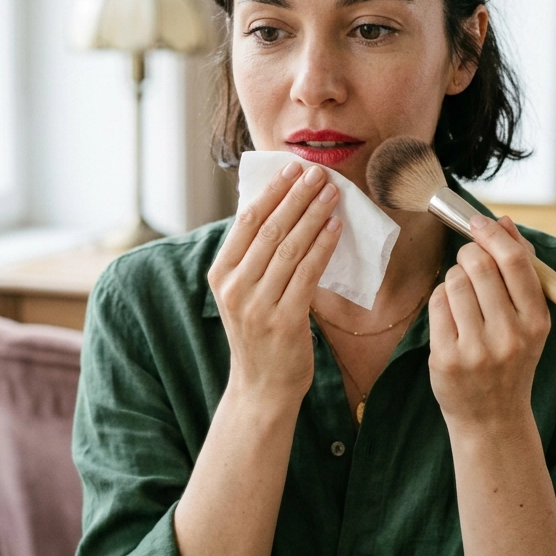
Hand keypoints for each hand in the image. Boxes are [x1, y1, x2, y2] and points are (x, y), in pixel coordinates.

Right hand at [208, 161, 341, 408]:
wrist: (262, 387)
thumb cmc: (258, 335)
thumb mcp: (243, 293)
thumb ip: (252, 257)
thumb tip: (275, 208)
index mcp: (220, 274)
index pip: (246, 221)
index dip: (271, 191)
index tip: (291, 168)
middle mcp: (234, 287)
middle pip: (269, 229)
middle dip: (296, 196)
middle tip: (318, 173)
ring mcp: (257, 305)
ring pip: (289, 247)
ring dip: (313, 215)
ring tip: (331, 193)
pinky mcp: (284, 320)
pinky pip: (307, 273)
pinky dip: (322, 246)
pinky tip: (335, 228)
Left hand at [428, 215, 549, 431]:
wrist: (493, 418)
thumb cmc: (512, 359)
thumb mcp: (528, 321)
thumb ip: (519, 271)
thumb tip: (504, 222)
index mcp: (537, 322)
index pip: (515, 263)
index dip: (493, 235)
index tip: (479, 222)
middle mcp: (510, 336)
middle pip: (479, 266)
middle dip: (469, 254)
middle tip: (468, 259)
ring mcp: (476, 350)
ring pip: (454, 283)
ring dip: (454, 278)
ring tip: (462, 295)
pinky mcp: (447, 359)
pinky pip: (436, 304)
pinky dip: (441, 299)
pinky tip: (451, 314)